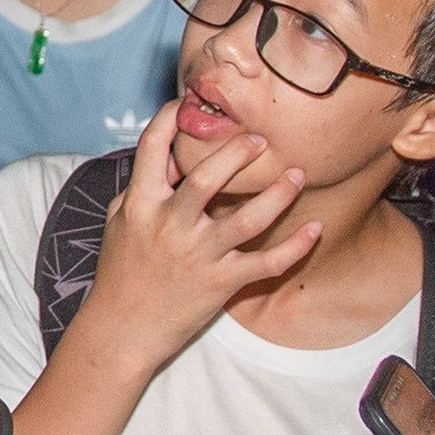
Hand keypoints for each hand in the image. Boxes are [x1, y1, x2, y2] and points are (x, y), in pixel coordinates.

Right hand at [77, 102, 320, 371]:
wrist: (122, 330)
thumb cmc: (119, 272)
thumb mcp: (119, 222)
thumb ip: (142, 186)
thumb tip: (169, 154)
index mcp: (141, 204)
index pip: (152, 147)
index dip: (170, 117)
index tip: (189, 104)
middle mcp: (170, 226)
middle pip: (208, 177)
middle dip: (238, 152)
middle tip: (261, 140)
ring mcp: (198, 256)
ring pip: (248, 219)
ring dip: (278, 194)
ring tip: (297, 175)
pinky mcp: (221, 284)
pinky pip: (267, 263)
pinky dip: (295, 247)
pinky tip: (315, 229)